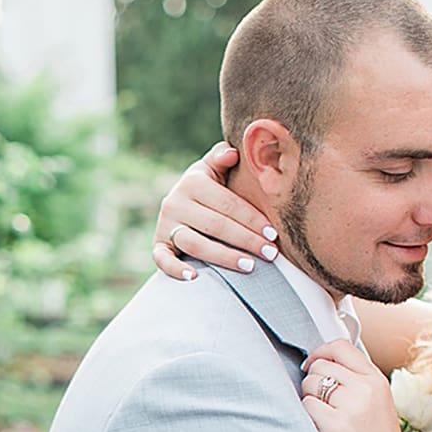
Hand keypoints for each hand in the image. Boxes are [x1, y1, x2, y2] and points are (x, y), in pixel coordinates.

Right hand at [153, 142, 280, 280]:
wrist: (182, 202)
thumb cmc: (210, 187)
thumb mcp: (214, 169)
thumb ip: (222, 158)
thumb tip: (233, 153)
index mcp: (193, 182)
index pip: (227, 204)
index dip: (252, 219)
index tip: (273, 233)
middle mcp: (175, 202)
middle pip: (215, 225)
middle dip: (246, 240)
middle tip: (270, 253)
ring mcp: (165, 225)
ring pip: (194, 244)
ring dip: (223, 257)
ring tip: (249, 266)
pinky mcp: (158, 244)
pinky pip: (162, 259)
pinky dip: (176, 269)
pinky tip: (194, 278)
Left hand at [300, 340, 408, 431]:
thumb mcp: (377, 410)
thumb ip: (357, 386)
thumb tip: (320, 366)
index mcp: (378, 382)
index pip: (342, 347)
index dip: (320, 353)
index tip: (311, 364)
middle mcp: (367, 388)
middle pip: (320, 366)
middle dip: (311, 383)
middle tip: (320, 408)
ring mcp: (352, 406)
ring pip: (310, 384)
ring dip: (308, 402)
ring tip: (325, 425)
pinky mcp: (336, 424)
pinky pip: (306, 407)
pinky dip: (307, 420)